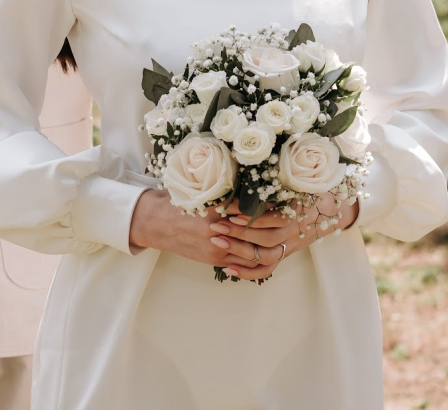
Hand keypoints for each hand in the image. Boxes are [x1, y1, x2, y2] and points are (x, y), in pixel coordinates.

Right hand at [127, 190, 288, 279]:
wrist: (155, 223)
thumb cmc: (178, 201)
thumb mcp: (201, 190)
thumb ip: (225, 191)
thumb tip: (250, 183)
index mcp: (217, 211)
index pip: (253, 210)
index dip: (271, 206)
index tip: (285, 198)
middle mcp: (219, 232)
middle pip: (258, 233)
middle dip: (276, 228)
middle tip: (292, 218)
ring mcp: (218, 248)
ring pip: (254, 253)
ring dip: (270, 246)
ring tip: (283, 237)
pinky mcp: (215, 259)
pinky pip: (243, 265)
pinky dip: (256, 260)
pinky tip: (266, 251)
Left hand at [215, 194, 361, 268]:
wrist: (332, 210)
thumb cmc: (310, 191)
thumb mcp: (298, 182)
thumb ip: (276, 182)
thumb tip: (244, 172)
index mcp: (299, 212)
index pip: (272, 217)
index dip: (250, 215)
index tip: (229, 208)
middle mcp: (294, 232)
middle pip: (266, 238)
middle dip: (238, 232)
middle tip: (216, 224)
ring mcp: (289, 246)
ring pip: (265, 255)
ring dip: (239, 250)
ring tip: (217, 241)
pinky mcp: (284, 255)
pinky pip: (267, 270)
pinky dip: (248, 272)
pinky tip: (228, 269)